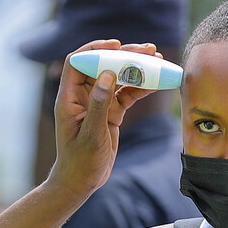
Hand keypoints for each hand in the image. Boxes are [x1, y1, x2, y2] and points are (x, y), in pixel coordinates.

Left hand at [47, 40, 158, 199]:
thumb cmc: (80, 162)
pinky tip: (157, 82)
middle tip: (148, 49)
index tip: (116, 44)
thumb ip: (99, 104)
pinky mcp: (111, 113)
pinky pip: (126, 94)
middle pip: (103, 65)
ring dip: (136, 68)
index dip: (95, 49)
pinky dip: (141, 87)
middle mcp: (83, 96)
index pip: (79, 62)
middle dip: (125, 55)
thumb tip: (108, 74)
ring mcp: (98, 103)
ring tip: (157, 59)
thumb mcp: (91, 134)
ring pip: (118, 78)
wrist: (82, 182)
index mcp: (69, 98)